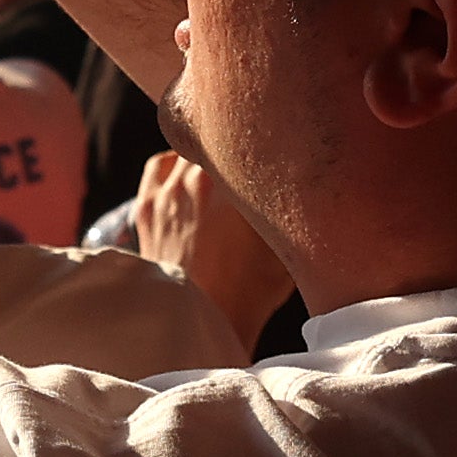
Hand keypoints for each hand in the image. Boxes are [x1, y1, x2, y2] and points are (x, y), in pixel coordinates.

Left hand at [130, 149, 291, 346]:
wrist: (200, 323)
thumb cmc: (251, 291)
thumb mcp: (287, 247)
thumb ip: (292, 207)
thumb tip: (310, 182)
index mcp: (236, 182)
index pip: (255, 134)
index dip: (271, 135)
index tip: (282, 141)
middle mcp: (198, 177)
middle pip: (220, 132)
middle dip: (238, 139)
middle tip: (256, 152)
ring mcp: (168, 189)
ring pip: (191, 147)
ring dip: (208, 150)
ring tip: (226, 165)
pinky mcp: (147, 205)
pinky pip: (161, 164)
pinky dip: (175, 165)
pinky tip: (189, 177)